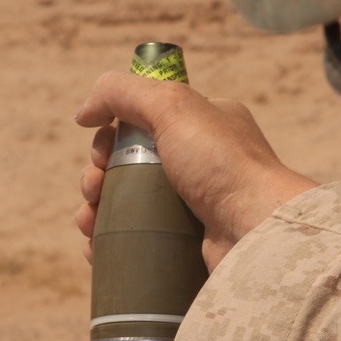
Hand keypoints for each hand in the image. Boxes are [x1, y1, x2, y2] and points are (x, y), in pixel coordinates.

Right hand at [75, 72, 316, 270]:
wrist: (257, 231)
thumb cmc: (221, 164)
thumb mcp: (173, 106)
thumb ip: (123, 92)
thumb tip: (83, 113)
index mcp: (201, 126)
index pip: (141, 122)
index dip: (111, 135)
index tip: (101, 153)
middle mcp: (199, 164)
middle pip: (127, 165)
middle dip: (97, 176)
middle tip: (94, 189)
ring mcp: (193, 207)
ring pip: (127, 205)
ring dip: (95, 211)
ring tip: (89, 222)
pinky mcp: (186, 244)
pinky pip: (138, 240)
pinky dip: (109, 243)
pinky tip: (95, 247)